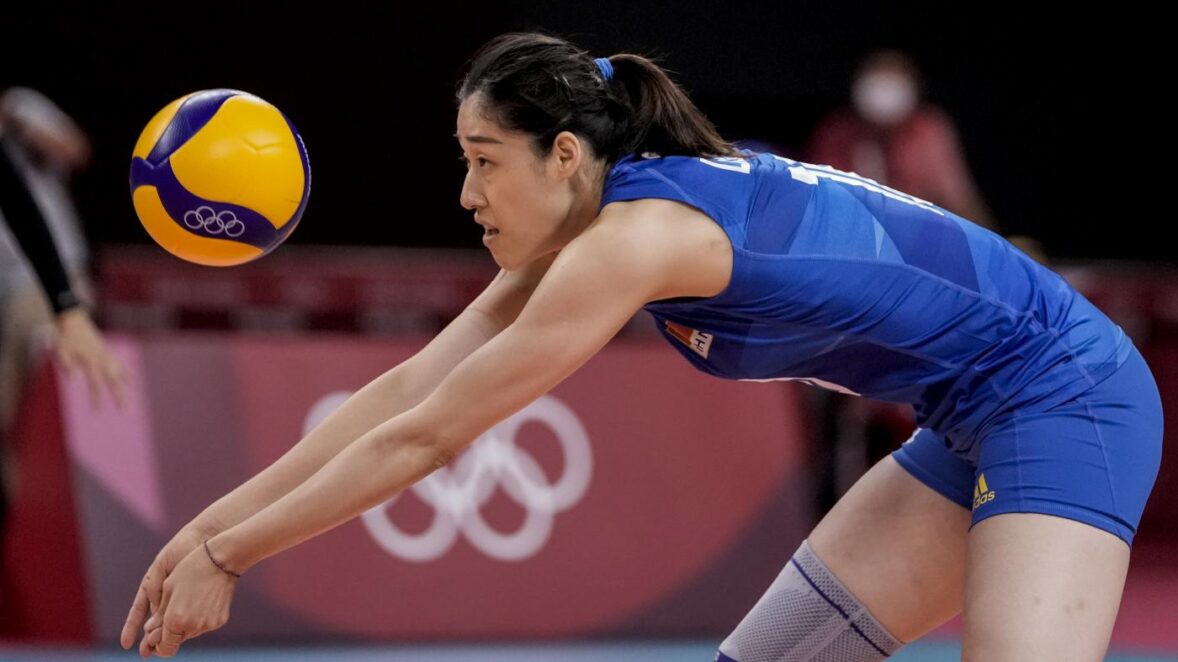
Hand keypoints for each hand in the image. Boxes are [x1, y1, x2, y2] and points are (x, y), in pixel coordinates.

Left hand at [53, 307, 127, 408]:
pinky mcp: (107, 352)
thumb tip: (73, 380)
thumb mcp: (61, 351)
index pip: (95, 382)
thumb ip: (67, 365)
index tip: (97, 411)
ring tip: (130, 395)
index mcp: (90, 360)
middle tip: (123, 409)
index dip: (96, 397)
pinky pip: (119, 364)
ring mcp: (106, 354)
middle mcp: (101, 359)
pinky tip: (130, 380)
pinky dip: (125, 372)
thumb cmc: (65, 338)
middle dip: (119, 395)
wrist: (74, 321)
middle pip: (113, 380)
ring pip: (119, 371)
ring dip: (125, 384)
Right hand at [120, 527, 207, 655]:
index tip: (125, 644)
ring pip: (169, 619)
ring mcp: (179, 596)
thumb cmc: (182, 549)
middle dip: (149, 638)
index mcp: (152, 586)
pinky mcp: (195, 597)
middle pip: (154, 620)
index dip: (131, 627)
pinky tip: (181, 634)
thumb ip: (156, 588)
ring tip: (158, 648)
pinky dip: (183, 623)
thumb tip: (153, 612)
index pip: (138, 611)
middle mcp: (164, 594)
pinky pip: (186, 613)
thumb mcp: (163, 567)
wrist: (206, 540)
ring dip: (164, 634)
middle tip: (145, 654)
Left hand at [140, 541, 238, 657]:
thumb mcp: (168, 589)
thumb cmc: (190, 569)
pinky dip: (198, 619)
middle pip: (176, 641)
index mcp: (175, 619)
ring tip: (186, 603)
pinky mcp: (220, 620)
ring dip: (183, 625)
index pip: (164, 648)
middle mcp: (192, 626)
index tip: (155, 636)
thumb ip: (158, 614)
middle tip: (169, 616)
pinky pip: (203, 626)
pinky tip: (199, 601)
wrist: (221, 560)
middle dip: (170, 633)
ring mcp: (208, 624)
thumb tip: (150, 631)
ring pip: (189, 634)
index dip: (157, 645)